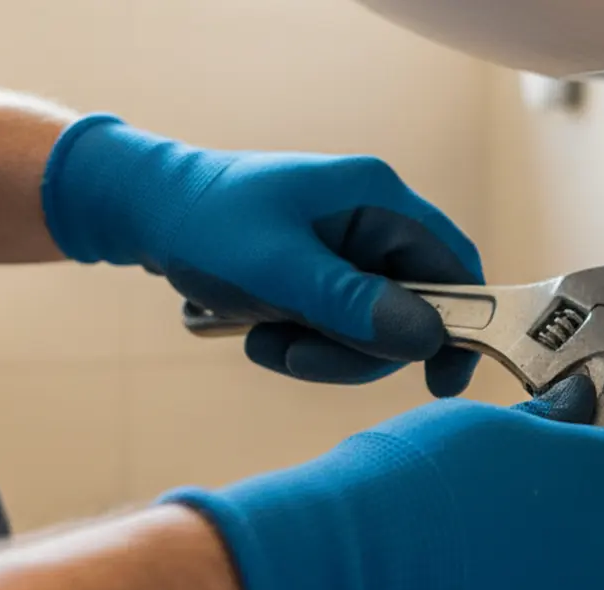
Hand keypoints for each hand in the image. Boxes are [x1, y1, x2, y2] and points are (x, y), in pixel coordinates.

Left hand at [40, 115, 483, 396]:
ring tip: (265, 342)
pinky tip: (260, 333)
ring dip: (322, 350)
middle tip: (298, 356)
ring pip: (371, 328)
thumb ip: (351, 302)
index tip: (445, 377)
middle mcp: (373, 221)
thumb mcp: (276, 266)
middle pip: (410, 309)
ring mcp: (348, 250)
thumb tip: (428, 338)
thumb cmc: (204, 220)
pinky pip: (338, 327)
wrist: (141, 207)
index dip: (462, 322)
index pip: (453, 263)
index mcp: (377, 197)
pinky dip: (304, 342)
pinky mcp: (323, 275)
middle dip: (358, 346)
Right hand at [162, 375, 603, 589]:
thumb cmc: (415, 486)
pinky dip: (545, 589)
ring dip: (575, 562)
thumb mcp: (490, 428)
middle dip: (602, 517)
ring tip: (506, 545)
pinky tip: (495, 575)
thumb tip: (576, 408)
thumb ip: (551, 423)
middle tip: (541, 503)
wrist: (357, 563)